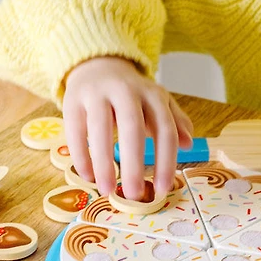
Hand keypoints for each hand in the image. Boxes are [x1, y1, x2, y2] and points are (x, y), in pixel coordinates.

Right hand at [62, 56, 192, 197]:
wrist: (98, 65)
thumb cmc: (132, 93)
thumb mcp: (158, 101)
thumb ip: (175, 121)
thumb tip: (188, 144)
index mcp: (152, 94)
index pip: (164, 128)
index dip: (165, 159)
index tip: (162, 188)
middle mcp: (126, 91)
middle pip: (131, 128)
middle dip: (133, 163)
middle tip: (134, 194)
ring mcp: (97, 94)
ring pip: (99, 129)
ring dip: (103, 163)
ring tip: (107, 189)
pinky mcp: (73, 101)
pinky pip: (75, 131)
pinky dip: (81, 155)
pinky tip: (87, 176)